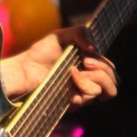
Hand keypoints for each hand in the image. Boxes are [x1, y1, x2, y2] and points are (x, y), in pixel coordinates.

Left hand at [0, 23, 118, 103]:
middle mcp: (88, 83)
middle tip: (84, 62)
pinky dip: (82, 86)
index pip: (111, 71)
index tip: (89, 55)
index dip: (106, 64)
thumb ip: (80, 32)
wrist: (23, 69)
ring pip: (105, 92)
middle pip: (114, 82)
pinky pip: (88, 99)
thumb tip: (95, 47)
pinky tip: (69, 78)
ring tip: (73, 72)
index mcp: (88, 68)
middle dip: (103, 70)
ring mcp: (81, 95)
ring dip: (92, 79)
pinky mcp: (73, 104)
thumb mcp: (60, 36)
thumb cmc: (39, 54)